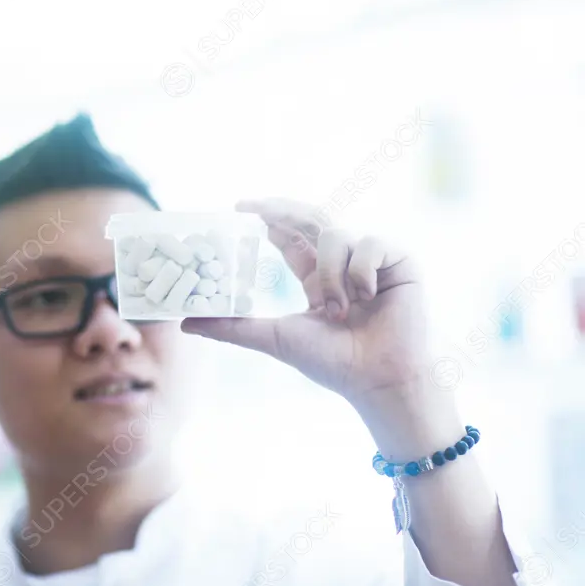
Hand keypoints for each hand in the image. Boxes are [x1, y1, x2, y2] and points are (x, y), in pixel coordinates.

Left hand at [182, 198, 433, 410]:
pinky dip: (360, 271)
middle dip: (283, 210)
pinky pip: (369, 244)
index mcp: (317, 279)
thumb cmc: (333, 363)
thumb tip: (185, 322)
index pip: (290, 237)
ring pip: (335, 235)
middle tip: (255, 206)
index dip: (269, 217)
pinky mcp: (400, 261)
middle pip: (311, 219)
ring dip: (329, 272)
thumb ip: (231, 327)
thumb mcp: (274, 338)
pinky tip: (367, 298)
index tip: (241, 206)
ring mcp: (372, 262)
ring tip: (339, 310)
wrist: (379, 380)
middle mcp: (343, 265)